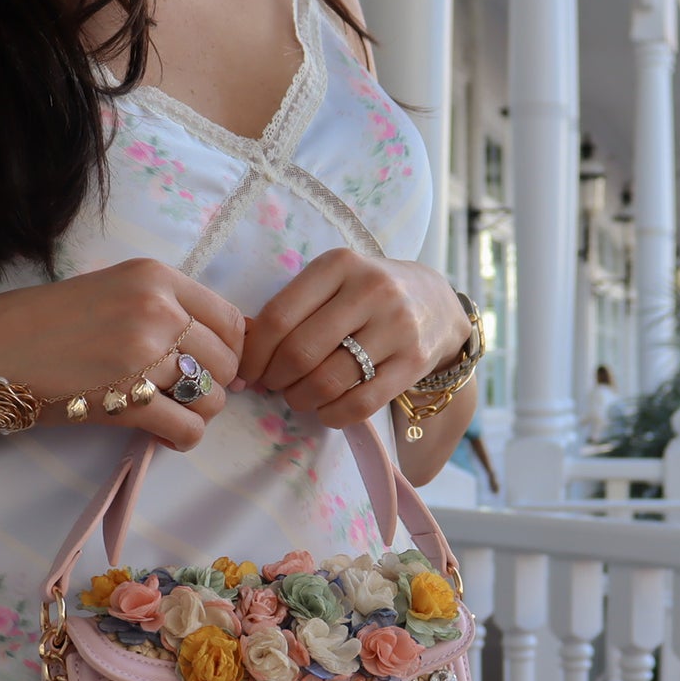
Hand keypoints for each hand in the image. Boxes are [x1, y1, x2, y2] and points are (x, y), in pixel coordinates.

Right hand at [0, 259, 245, 450]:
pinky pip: (188, 430)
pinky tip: (160, 435)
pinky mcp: (128, 399)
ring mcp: (144, 354)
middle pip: (226, 363)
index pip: (232, 321)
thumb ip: (164, 309)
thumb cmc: (46, 324)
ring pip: (212, 400)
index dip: (229, 352)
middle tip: (180, 396)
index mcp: (156, 277)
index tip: (210, 368)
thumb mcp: (113, 290)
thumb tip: (223, 350)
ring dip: (195, 415)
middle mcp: (157, 309)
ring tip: (166, 414)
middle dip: (211, 388)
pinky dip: (181, 439)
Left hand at [237, 248, 469, 428]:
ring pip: (327, 381)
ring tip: (298, 397)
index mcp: (339, 265)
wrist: (436, 303)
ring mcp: (396, 326)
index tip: (247, 371)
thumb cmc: (366, 295)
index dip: (254, 354)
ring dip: (301, 399)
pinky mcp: (413, 362)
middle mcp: (370, 290)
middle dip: (276, 379)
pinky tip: (326, 409)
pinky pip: (360, 404)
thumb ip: (293, 308)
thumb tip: (243, 353)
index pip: (279, 317)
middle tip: (274, 385)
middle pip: (300, 353)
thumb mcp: (332, 283)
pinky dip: (332, 415)